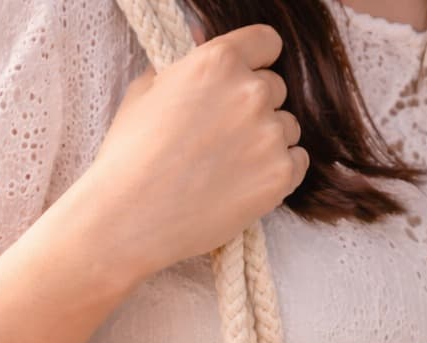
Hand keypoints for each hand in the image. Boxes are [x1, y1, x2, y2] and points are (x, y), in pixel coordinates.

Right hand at [84, 23, 308, 283]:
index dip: (255, 63)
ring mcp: (269, 135)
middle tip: (224, 138)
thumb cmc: (129, 157)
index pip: (267, 43)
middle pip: (277, 89)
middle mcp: (251, 91)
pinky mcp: (279, 176)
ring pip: (287, 128)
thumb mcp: (146, 91)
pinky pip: (297, 163)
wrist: (129, 219)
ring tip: (229, 167)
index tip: (245, 81)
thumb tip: (204, 40)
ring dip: (267, 142)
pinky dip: (278, 172)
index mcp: (219, 60)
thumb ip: (185, 62)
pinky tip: (246, 183)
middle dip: (255, 108)